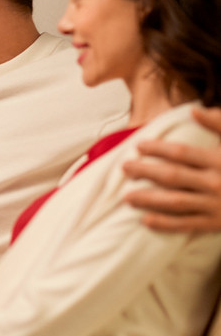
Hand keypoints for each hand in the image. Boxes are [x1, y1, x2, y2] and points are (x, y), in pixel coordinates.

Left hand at [123, 107, 220, 231]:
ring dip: (148, 199)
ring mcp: (216, 205)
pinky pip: (187, 224)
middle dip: (145, 171)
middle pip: (172, 176)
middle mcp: (216, 183)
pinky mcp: (217, 224)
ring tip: (126, 197)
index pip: (182, 153)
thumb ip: (219, 124)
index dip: (158, 148)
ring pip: (175, 202)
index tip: (138, 145)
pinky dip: (165, 223)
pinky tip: (145, 221)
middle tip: (124, 167)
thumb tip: (194, 110)